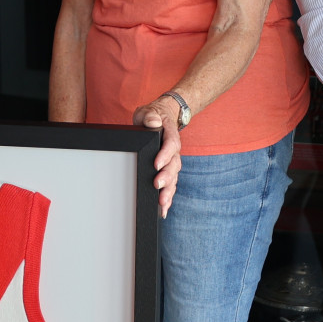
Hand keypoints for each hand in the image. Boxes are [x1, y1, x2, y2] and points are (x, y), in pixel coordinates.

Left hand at [133, 96, 183, 216]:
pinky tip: (163, 210)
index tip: (156, 165)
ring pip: (174, 178)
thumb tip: (153, 122)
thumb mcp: (148, 111)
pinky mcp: (169, 171)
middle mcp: (173, 151)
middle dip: (166, 177)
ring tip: (162, 204)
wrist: (162, 118)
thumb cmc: (152, 116)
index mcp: (170, 135)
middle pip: (174, 165)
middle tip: (157, 185)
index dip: (165, 155)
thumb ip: (150, 115)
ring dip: (169, 191)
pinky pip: (171, 185)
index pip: (171, 145)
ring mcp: (172, 162)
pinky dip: (168, 198)